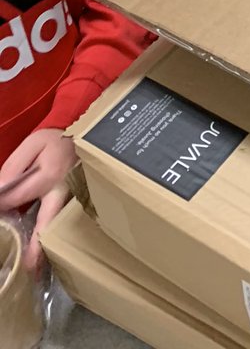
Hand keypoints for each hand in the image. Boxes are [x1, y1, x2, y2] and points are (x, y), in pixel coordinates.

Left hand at [0, 128, 75, 271]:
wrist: (83, 140)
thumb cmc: (54, 143)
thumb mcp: (32, 145)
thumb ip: (14, 167)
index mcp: (50, 175)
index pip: (17, 196)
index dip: (3, 205)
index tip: (0, 210)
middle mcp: (62, 193)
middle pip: (47, 222)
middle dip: (37, 245)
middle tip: (29, 267)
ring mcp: (70, 202)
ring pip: (55, 227)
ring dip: (44, 248)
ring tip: (34, 269)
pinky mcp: (74, 207)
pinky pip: (60, 225)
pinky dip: (49, 240)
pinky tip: (41, 258)